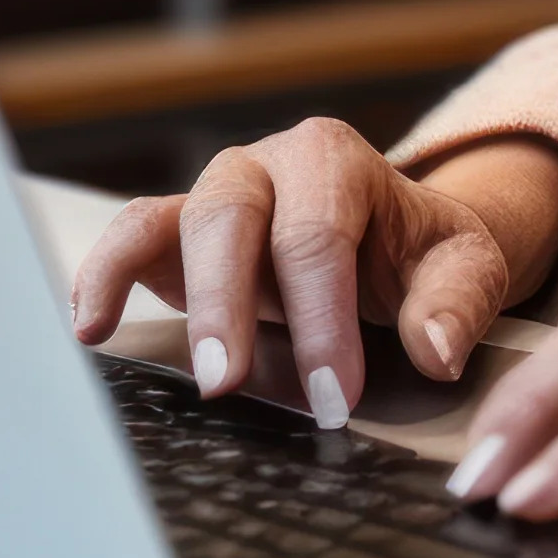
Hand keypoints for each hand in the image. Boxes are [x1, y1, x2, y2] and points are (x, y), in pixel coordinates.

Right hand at [67, 125, 557, 425]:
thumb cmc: (420, 252)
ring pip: (178, 224)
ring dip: (172, 300)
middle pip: (233, 219)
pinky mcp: (178, 232)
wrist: (394, 239)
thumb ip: (455, 302)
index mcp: (335, 160)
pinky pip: (132, 236)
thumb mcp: (464, 265)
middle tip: (231, 386)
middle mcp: (266, 164)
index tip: (337, 396)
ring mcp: (217, 194)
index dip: (322, 318)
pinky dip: (105, 274)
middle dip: (229, 306)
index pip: (318, 237)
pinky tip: (93, 329)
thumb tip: (437, 350)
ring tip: (174, 370)